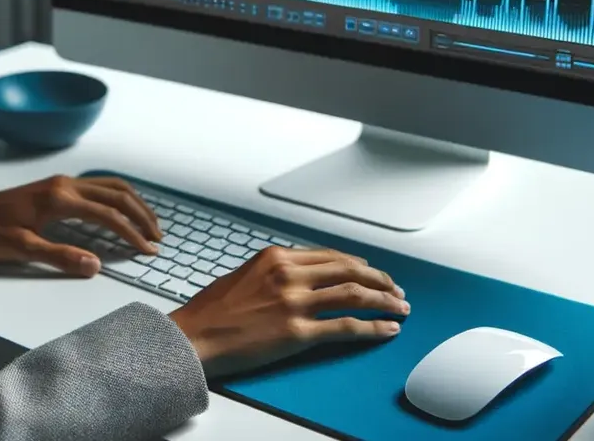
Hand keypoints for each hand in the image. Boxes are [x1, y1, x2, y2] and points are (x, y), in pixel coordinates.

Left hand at [0, 174, 162, 276]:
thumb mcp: (21, 250)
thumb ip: (60, 257)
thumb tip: (96, 265)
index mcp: (58, 198)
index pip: (108, 214)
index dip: (131, 233)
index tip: (147, 250)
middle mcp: (65, 184)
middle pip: (117, 194)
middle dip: (141, 215)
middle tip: (158, 239)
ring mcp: (61, 182)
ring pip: (110, 185)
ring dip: (133, 203)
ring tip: (150, 224)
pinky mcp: (57, 186)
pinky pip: (98, 186)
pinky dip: (118, 197)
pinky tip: (123, 210)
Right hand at [167, 246, 407, 378]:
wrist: (193, 337)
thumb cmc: (211, 311)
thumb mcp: (244, 275)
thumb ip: (275, 272)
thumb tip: (303, 277)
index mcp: (276, 256)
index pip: (330, 256)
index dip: (358, 264)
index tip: (371, 272)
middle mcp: (289, 274)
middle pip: (349, 270)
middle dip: (379, 279)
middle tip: (395, 289)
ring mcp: (295, 302)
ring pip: (354, 295)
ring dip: (383, 301)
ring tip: (400, 308)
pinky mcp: (297, 332)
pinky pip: (345, 327)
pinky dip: (372, 327)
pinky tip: (387, 329)